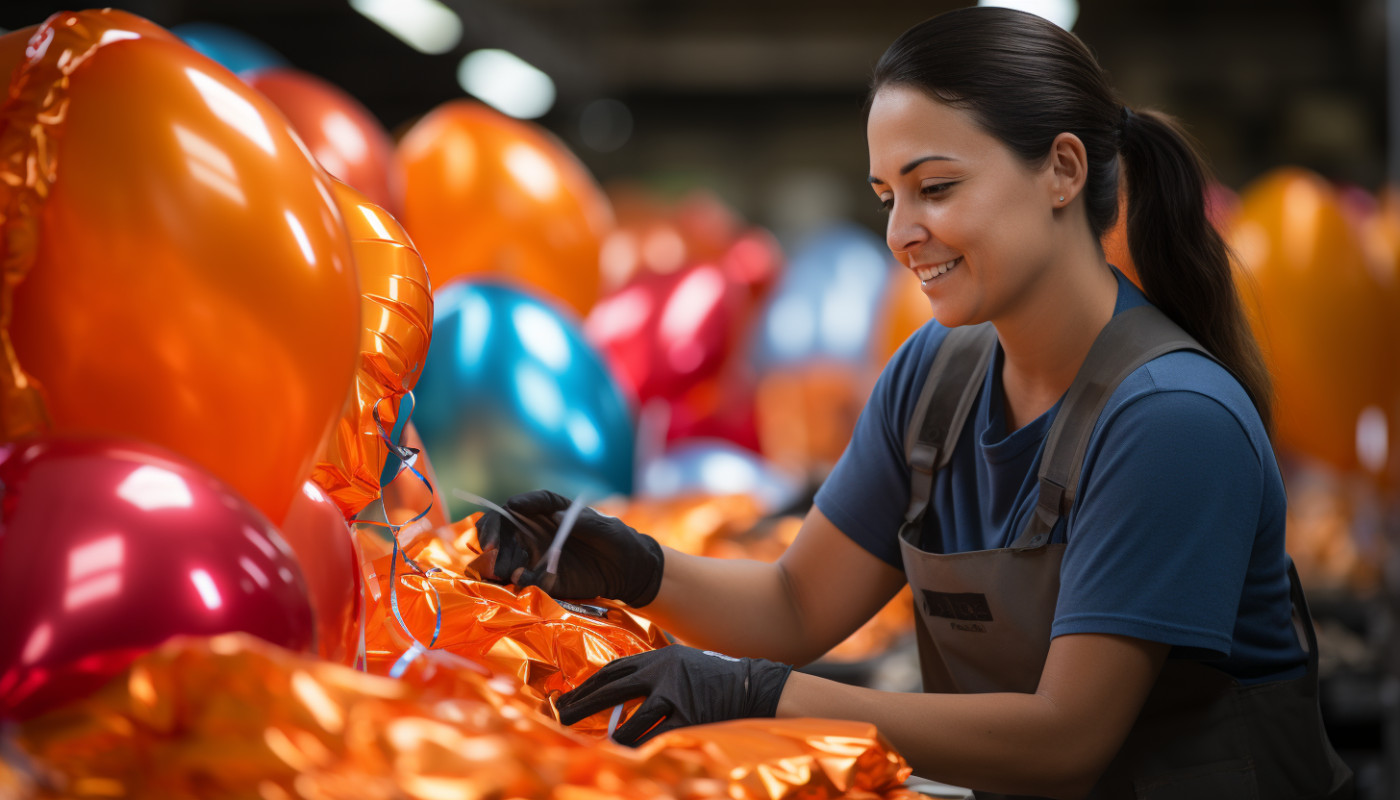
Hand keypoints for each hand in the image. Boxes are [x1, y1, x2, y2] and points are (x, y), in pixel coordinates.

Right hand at [476, 489, 664, 605]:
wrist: (628, 572)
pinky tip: (518, 579)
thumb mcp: (608, 528)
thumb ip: (585, 522)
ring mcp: (536, 554)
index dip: (520, 503)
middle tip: (491, 546)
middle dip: (493, 533)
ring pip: (505, 553)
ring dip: (496, 560)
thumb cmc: (619, 541)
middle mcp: (538, 530)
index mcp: (553, 509)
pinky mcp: (541, 578)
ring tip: (498, 568)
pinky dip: (517, 579)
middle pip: (505, 526)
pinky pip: (521, 578)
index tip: (512, 506)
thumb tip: (555, 516)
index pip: (532, 502)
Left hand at [557, 645, 792, 745]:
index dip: (590, 682)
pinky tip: (627, 754)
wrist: (756, 686)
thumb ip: (659, 672)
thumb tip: (626, 687)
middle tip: (560, 714)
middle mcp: (663, 673)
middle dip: (583, 702)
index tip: (571, 694)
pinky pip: (657, 738)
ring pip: (632, 719)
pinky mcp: (689, 719)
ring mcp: (675, 697)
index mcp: (661, 657)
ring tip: (595, 743)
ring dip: (613, 734)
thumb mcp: (686, 663)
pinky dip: (640, 747)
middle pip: (612, 688)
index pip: (616, 669)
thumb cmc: (719, 678)